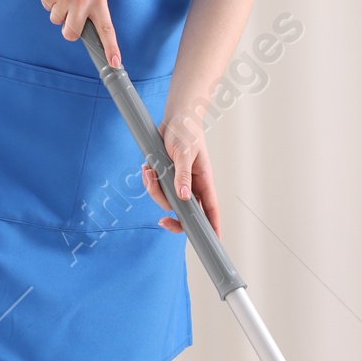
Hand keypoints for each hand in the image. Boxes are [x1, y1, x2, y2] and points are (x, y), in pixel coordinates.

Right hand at [30, 0, 120, 63]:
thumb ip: (94, 2)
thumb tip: (91, 26)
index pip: (106, 27)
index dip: (111, 47)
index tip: (114, 63)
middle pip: (72, 33)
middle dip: (68, 28)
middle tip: (68, 11)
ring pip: (56, 20)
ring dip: (57, 9)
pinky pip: (46, 7)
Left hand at [142, 107, 219, 236]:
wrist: (175, 117)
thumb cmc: (186, 131)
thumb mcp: (185, 152)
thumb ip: (183, 175)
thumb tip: (183, 196)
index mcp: (203, 181)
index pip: (211, 210)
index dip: (213, 227)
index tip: (214, 243)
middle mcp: (191, 185)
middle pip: (185, 213)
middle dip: (173, 219)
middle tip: (162, 221)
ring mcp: (178, 181)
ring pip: (166, 200)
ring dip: (154, 190)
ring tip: (149, 170)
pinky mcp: (166, 176)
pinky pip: (156, 187)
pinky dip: (149, 180)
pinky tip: (147, 166)